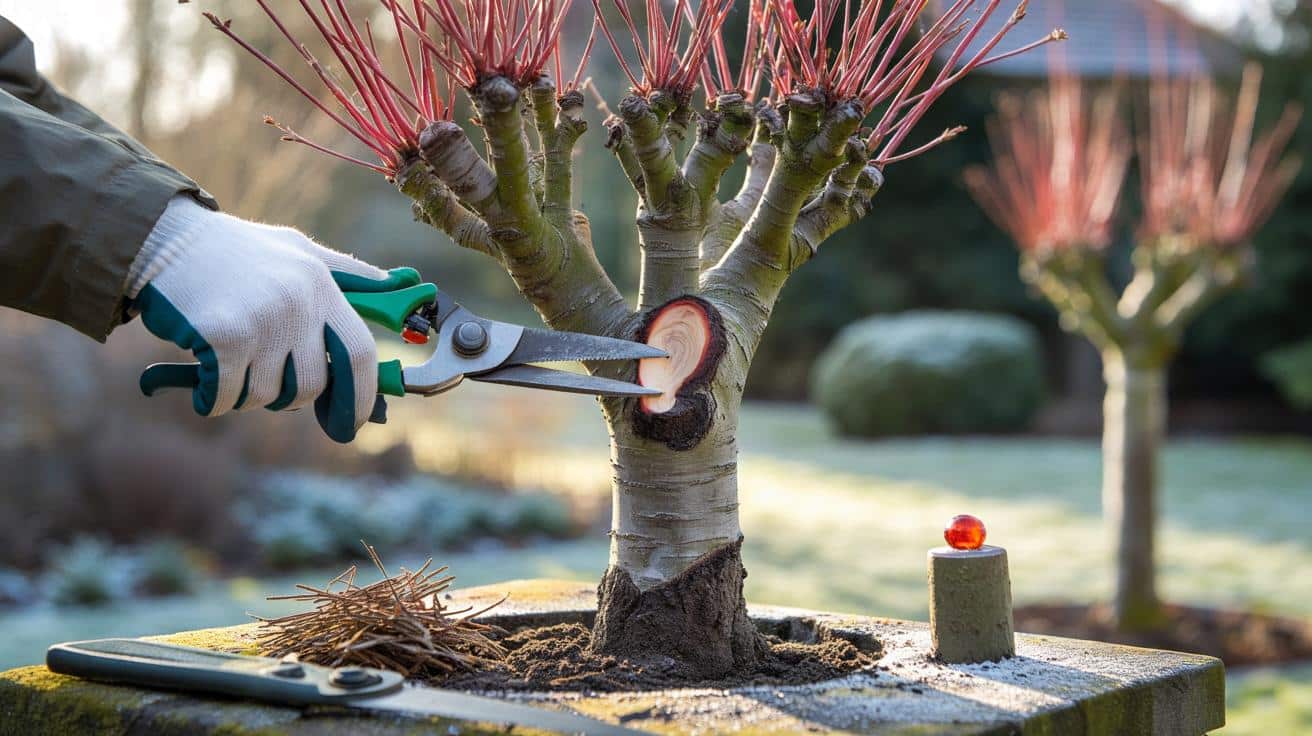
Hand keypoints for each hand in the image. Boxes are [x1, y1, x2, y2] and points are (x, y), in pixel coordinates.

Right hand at [127, 196, 401, 441]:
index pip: (360, 352)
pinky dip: (212, 399)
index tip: (353, 422)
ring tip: (226, 364)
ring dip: (244, 394)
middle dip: (289, 397)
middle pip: (312, 385)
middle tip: (265, 382)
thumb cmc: (233, 250)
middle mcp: (299, 304)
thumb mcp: (298, 249)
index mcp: (322, 286)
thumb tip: (398, 285)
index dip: (361, 395)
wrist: (164, 238)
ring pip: (266, 395)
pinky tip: (201, 380)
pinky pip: (227, 397)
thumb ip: (346, 272)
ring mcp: (262, 320)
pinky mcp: (224, 337)